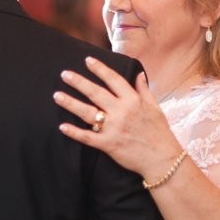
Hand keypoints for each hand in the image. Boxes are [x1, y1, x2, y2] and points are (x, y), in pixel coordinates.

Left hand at [54, 56, 181, 177]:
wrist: (162, 159)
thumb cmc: (160, 133)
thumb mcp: (155, 108)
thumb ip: (144, 90)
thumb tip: (139, 74)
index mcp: (133, 101)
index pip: (114, 80)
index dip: (100, 69)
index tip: (88, 60)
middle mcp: (121, 112)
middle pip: (96, 93)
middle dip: (79, 82)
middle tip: (64, 74)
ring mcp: (113, 128)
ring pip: (88, 112)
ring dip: (71, 103)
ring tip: (57, 96)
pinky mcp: (108, 144)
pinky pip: (87, 137)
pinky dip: (74, 132)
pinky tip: (62, 126)